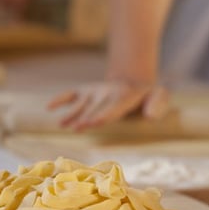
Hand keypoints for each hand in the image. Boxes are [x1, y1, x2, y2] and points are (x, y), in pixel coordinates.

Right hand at [48, 81, 169, 130]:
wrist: (134, 82)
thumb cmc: (149, 97)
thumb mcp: (159, 97)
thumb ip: (157, 105)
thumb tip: (150, 116)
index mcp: (125, 96)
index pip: (113, 106)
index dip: (103, 114)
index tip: (94, 122)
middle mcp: (107, 92)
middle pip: (95, 107)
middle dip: (86, 116)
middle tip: (77, 127)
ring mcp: (95, 91)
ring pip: (82, 103)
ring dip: (72, 113)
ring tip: (62, 125)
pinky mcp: (85, 91)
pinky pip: (71, 94)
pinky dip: (60, 99)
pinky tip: (49, 108)